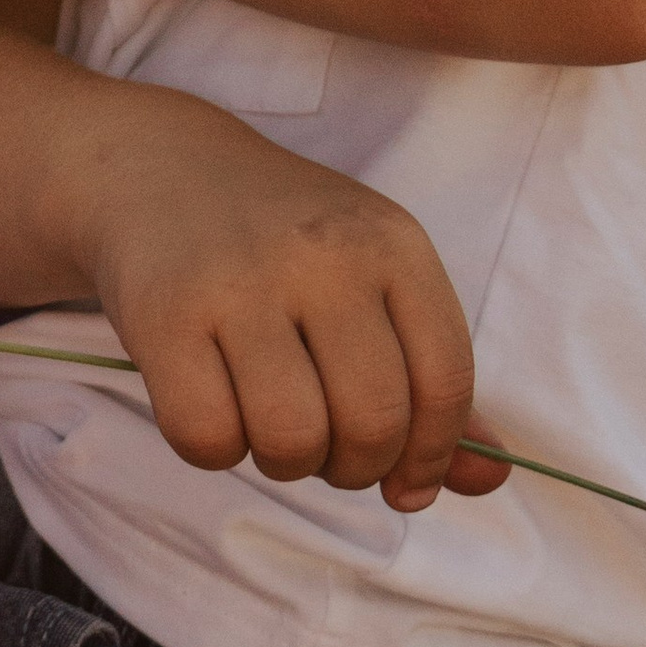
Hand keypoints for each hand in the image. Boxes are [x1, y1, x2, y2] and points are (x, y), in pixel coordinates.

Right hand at [86, 90, 505, 514]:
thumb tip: (487, 480)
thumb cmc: (281, 241)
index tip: (405, 479)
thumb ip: (434, 382)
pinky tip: (214, 409)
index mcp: (392, 244)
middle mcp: (323, 256)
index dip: (433, 454)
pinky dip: (215, 450)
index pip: (445, 382)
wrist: (158, 166)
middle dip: (357, 468)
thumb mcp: (373, 279)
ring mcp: (240, 282)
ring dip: (286, 463)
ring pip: (292, 439)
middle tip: (327, 446)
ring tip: (270, 425)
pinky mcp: (164, 314)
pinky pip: (207, 437)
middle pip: (373, 422)